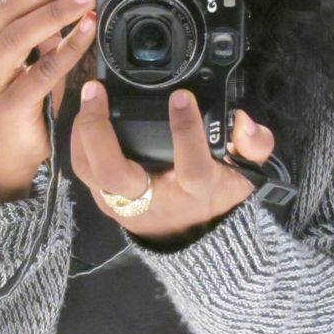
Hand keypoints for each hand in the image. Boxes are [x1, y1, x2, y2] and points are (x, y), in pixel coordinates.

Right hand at [0, 0, 97, 199]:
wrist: (10, 151)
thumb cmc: (24, 95)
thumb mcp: (30, 51)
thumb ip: (43, 22)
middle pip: (10, 0)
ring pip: (19, 32)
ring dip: (58, 10)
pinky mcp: (7, 104)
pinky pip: (41, 70)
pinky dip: (67, 48)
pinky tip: (88, 33)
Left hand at [71, 82, 274, 240]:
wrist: (193, 242)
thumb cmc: (217, 197)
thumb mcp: (246, 174)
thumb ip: (254, 146)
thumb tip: (244, 121)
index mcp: (194, 192)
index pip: (191, 165)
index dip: (187, 130)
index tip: (181, 96)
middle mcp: (153, 200)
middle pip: (113, 171)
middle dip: (98, 129)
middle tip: (98, 90)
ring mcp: (123, 203)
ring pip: (89, 171)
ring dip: (82, 132)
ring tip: (89, 96)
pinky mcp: (105, 201)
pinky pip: (83, 171)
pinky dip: (79, 141)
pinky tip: (85, 114)